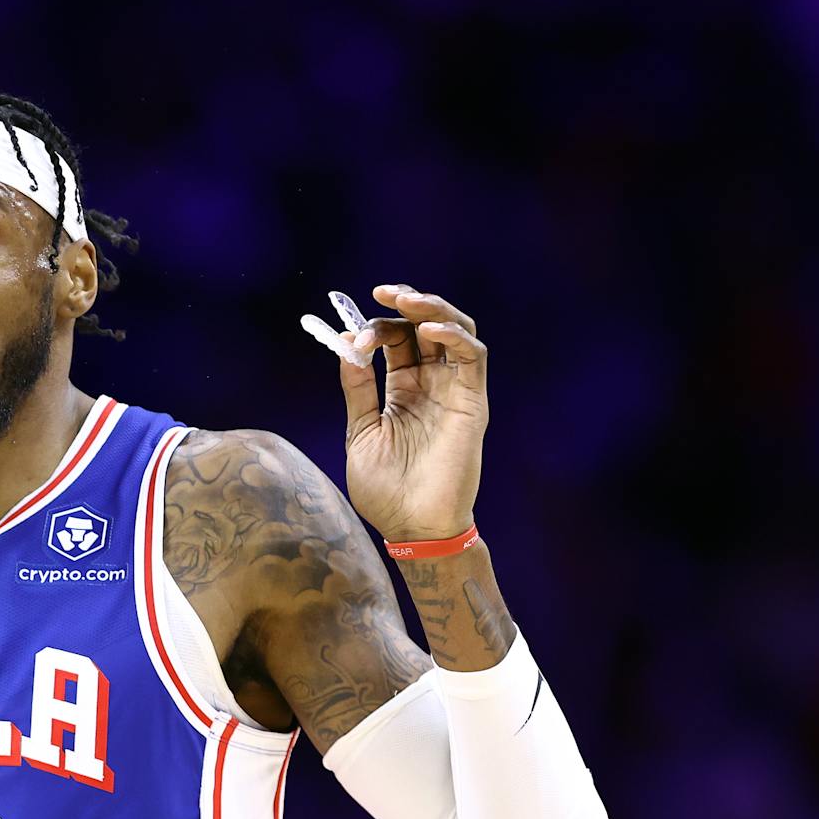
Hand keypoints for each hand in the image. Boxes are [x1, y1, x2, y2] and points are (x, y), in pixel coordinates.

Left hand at [331, 283, 487, 540]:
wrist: (412, 527)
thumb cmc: (386, 490)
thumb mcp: (361, 431)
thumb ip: (358, 389)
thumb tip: (345, 347)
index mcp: (404, 391)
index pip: (396, 342)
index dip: (376, 329)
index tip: (352, 334)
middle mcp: (432, 385)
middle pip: (426, 328)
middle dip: (406, 304)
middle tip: (382, 292)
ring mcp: (454, 391)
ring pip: (456, 331)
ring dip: (432, 309)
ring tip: (406, 300)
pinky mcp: (473, 402)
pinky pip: (473, 357)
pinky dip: (453, 336)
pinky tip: (428, 332)